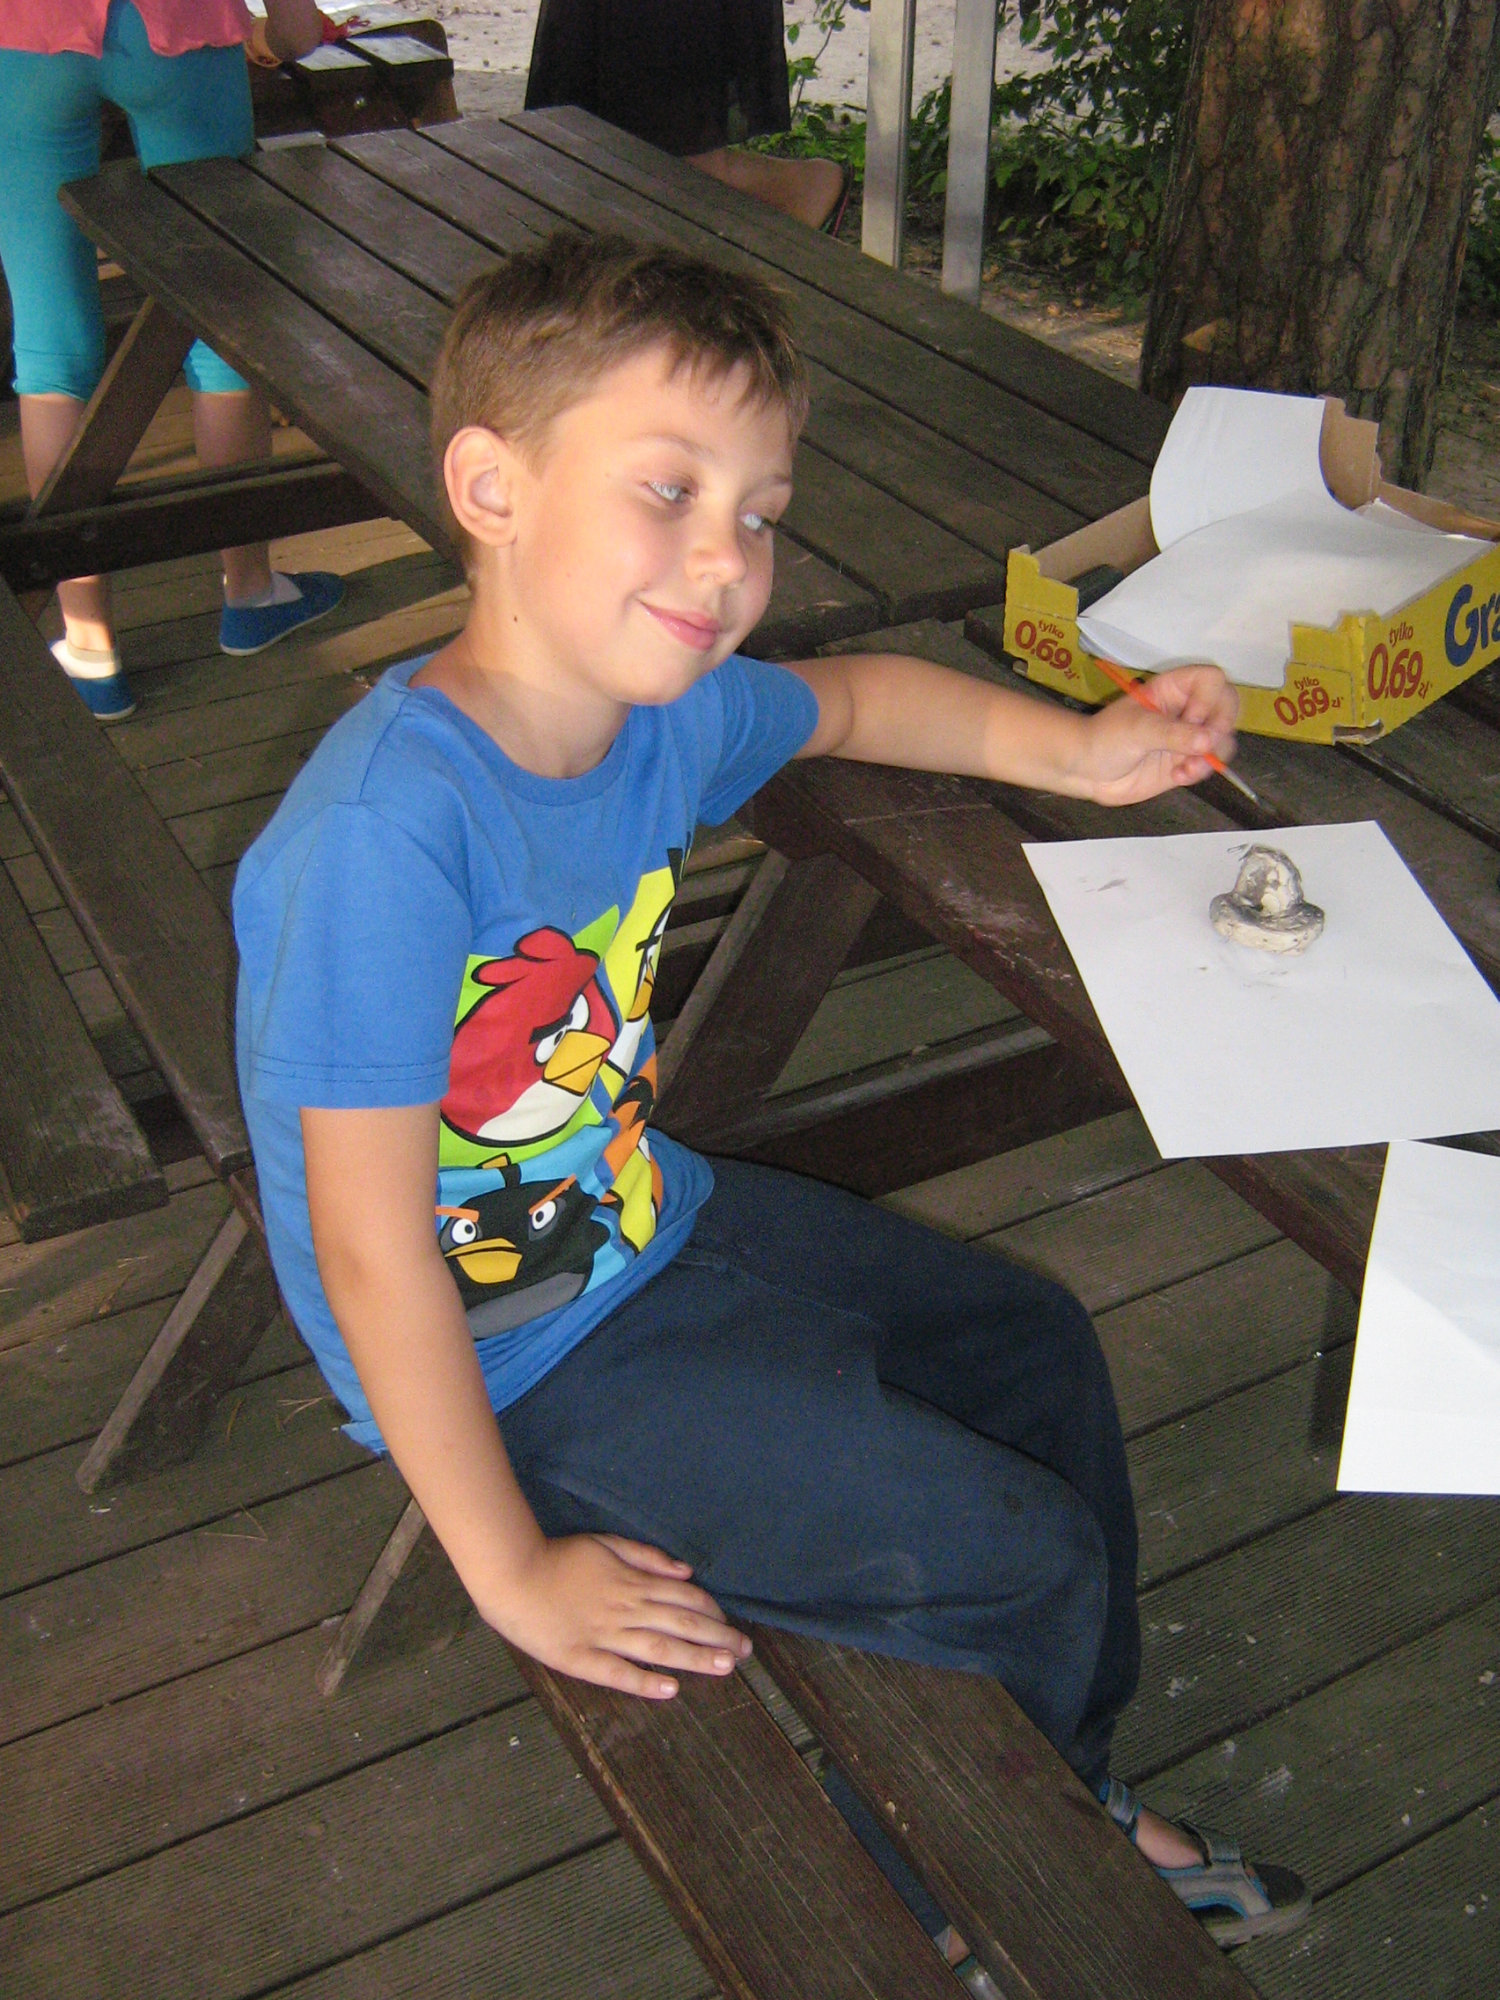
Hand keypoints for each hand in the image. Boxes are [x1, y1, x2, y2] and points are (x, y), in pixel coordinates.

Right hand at [485, 1532, 751, 1698]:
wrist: (513, 1575)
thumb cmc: (560, 1557)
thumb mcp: (606, 1543)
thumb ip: (646, 1557)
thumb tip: (685, 1571)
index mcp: (631, 1582)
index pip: (682, 1599)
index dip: (710, 1612)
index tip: (731, 1624)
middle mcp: (624, 1609)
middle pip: (679, 1624)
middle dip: (716, 1638)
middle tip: (745, 1652)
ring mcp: (603, 1636)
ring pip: (657, 1648)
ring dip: (694, 1658)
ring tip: (724, 1667)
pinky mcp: (581, 1658)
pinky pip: (617, 1672)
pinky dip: (644, 1681)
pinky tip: (670, 1690)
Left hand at [1079, 664, 1239, 804]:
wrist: (1087, 771)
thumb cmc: (1104, 738)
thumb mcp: (1137, 730)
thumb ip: (1173, 734)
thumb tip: (1209, 740)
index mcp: (1174, 688)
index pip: (1211, 679)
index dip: (1209, 698)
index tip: (1191, 719)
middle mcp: (1186, 709)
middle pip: (1227, 707)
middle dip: (1220, 729)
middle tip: (1201, 747)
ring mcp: (1188, 736)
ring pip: (1223, 738)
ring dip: (1212, 756)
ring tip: (1186, 769)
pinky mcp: (1186, 761)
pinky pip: (1210, 763)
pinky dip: (1201, 771)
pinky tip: (1178, 776)